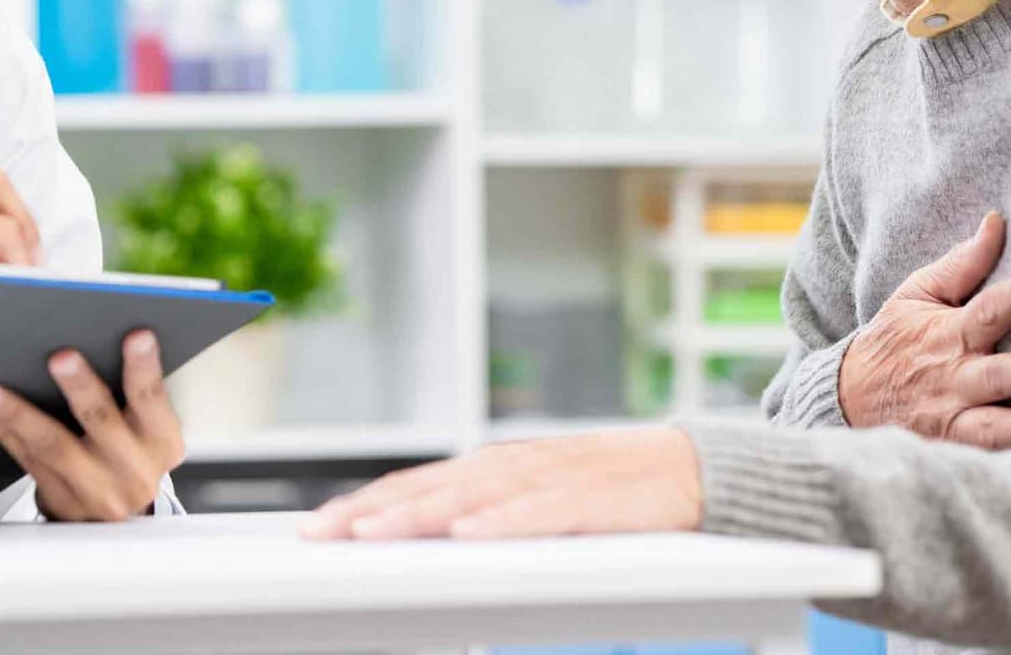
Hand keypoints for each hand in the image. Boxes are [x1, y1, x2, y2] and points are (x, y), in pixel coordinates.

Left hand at [0, 329, 183, 521]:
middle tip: (60, 358)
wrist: (112, 522)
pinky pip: (27, 461)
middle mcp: (131, 468)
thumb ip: (131, 396)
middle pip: (101, 422)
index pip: (152, 399)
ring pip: (53, 446)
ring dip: (19, 415)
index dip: (145, 368)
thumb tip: (96, 336)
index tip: (138, 336)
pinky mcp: (60, 500)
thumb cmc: (129, 459)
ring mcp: (95, 488)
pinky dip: (4, 434)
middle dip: (80, 387)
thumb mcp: (149, 432)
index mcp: (159, 442)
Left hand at [300, 428, 702, 541]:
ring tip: (373, 533)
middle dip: (371, 511)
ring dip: (418, 513)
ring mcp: (551, 477)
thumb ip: (485, 517)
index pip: (415, 485)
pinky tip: (471, 533)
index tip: (316, 529)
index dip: (364, 504)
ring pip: (473, 496)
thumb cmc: (609, 493)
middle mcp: (512, 466)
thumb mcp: (536, 503)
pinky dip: (504, 520)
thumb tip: (424, 544)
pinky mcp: (595, 497)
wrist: (694, 470)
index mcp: (494, 469)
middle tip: (323, 533)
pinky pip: (543, 511)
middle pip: (429, 487)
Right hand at [839, 211, 1010, 447]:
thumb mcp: (916, 294)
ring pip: (993, 425)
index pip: (986, 310)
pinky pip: (986, 458)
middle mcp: (951, 377)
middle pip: (997, 373)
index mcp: (945, 334)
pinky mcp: (950, 450)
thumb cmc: (894, 340)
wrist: (848, 397)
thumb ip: (961, 264)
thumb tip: (996, 221)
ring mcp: (950, 418)